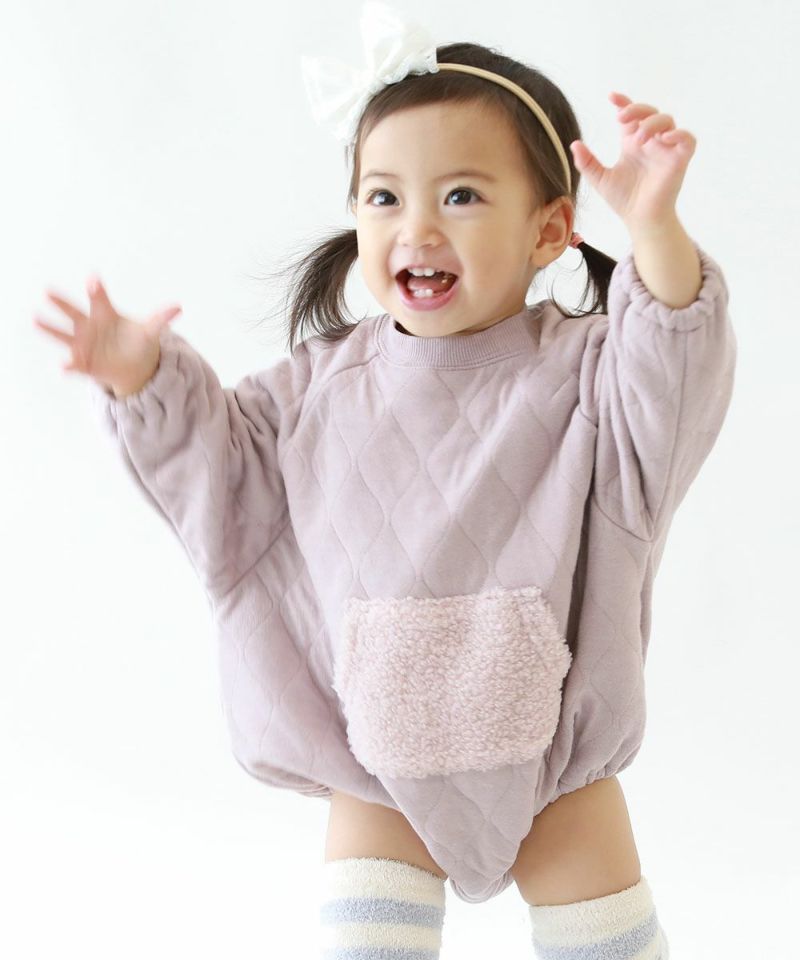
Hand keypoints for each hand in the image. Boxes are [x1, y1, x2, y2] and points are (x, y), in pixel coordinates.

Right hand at [33, 276, 181, 394]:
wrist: (134, 366)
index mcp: (105, 314)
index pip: (99, 299)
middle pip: (74, 312)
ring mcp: (84, 344)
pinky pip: (73, 364)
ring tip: (36, 319)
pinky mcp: (84, 363)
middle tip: (48, 291)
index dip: (96, 289)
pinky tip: (62, 367)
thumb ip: (161, 319)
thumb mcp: (150, 331)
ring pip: (64, 335)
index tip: (93, 280)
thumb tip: (178, 307)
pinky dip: (68, 366)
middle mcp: (90, 326)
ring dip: (50, 328)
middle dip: (62, 302)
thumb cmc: (138, 342)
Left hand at [569, 91, 696, 231]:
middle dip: (637, 109)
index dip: (624, 102)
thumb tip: (574, 144)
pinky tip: (665, 138)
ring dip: (652, 123)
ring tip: (638, 138)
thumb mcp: (600, 179)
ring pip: (668, 121)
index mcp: (632, 144)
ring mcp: (666, 150)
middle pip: (650, 112)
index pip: (631, 116)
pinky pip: (688, 140)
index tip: (612, 97)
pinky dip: (680, 135)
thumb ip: (587, 162)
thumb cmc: (623, 200)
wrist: (639, 220)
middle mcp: (650, 143)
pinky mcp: (679, 161)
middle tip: (621, 119)